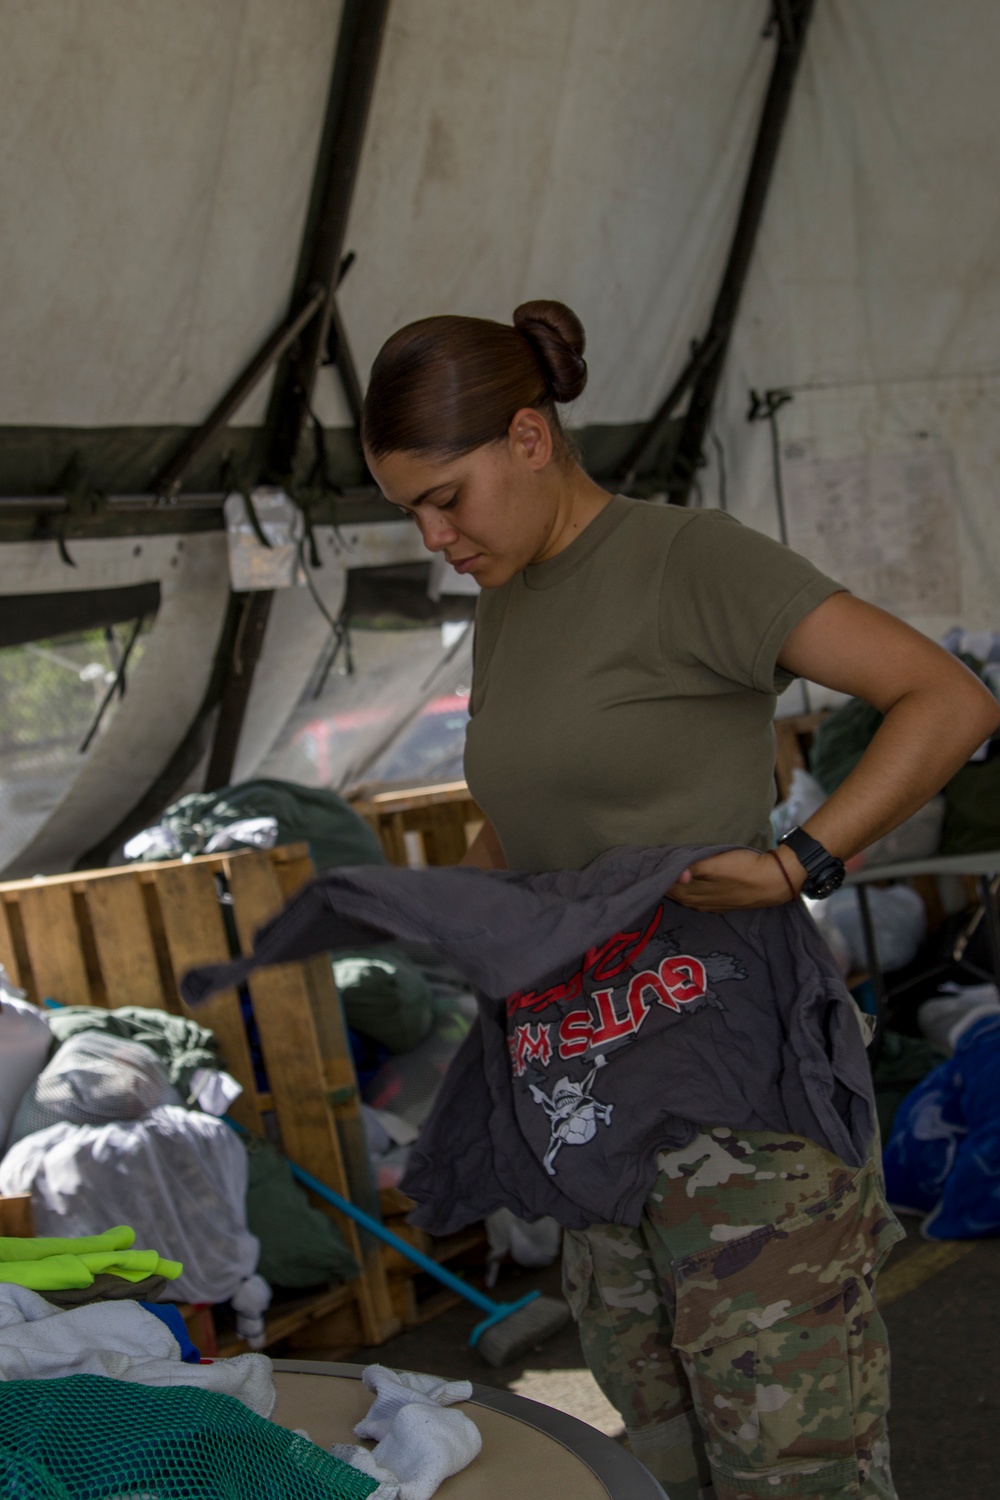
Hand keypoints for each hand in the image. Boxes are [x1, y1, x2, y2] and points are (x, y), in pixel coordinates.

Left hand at [666, 848, 802, 911]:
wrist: (774, 881)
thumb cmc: (744, 869)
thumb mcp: (716, 865)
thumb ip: (693, 869)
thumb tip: (674, 876)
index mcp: (695, 894)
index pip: (669, 887)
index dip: (660, 877)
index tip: (651, 865)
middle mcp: (701, 902)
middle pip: (676, 894)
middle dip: (666, 883)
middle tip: (658, 869)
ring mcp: (713, 904)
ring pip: (688, 898)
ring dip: (678, 889)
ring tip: (671, 877)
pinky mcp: (724, 903)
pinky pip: (700, 899)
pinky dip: (691, 892)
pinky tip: (692, 888)